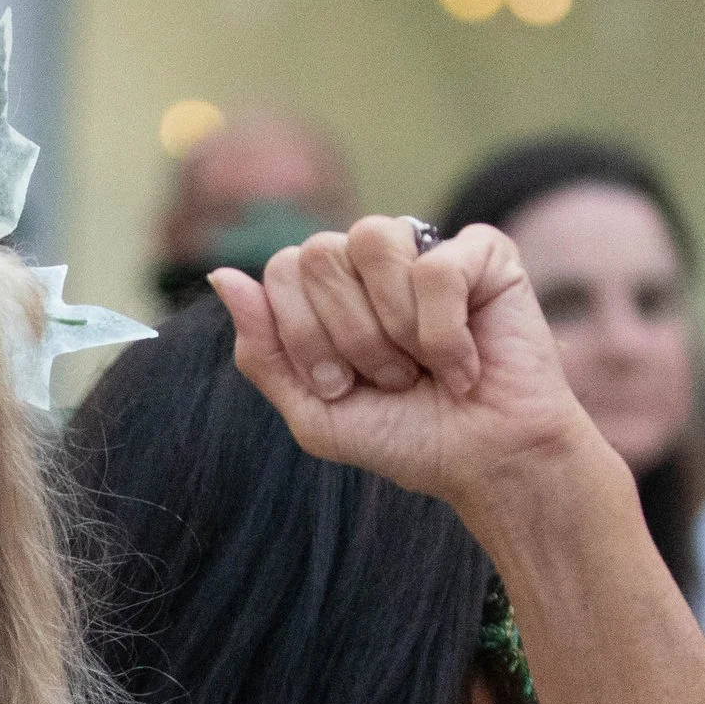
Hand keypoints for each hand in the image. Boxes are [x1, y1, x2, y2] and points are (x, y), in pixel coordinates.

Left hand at [210, 217, 624, 537]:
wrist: (482, 461)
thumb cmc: (402, 436)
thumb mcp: (313, 410)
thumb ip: (263, 349)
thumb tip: (220, 274)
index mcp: (329, 290)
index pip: (281, 270)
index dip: (303, 335)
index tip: (339, 385)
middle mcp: (373, 260)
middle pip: (318, 254)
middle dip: (346, 337)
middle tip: (388, 380)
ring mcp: (428, 248)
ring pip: (373, 242)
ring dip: (391, 328)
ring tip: (420, 367)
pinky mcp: (484, 252)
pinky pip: (436, 268)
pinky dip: (443, 333)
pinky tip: (464, 361)